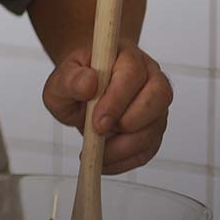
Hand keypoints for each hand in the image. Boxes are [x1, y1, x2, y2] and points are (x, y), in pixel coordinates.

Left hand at [43, 38, 171, 173]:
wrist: (83, 89)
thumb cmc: (75, 81)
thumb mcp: (61, 79)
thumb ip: (70, 79)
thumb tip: (89, 84)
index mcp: (126, 57)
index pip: (132, 73)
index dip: (117, 99)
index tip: (97, 121)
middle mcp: (149, 77)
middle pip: (158, 97)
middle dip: (129, 121)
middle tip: (99, 132)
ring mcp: (155, 104)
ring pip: (156, 126)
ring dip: (126, 145)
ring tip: (97, 149)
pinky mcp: (153, 127)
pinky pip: (149, 148)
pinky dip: (126, 160)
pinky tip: (104, 161)